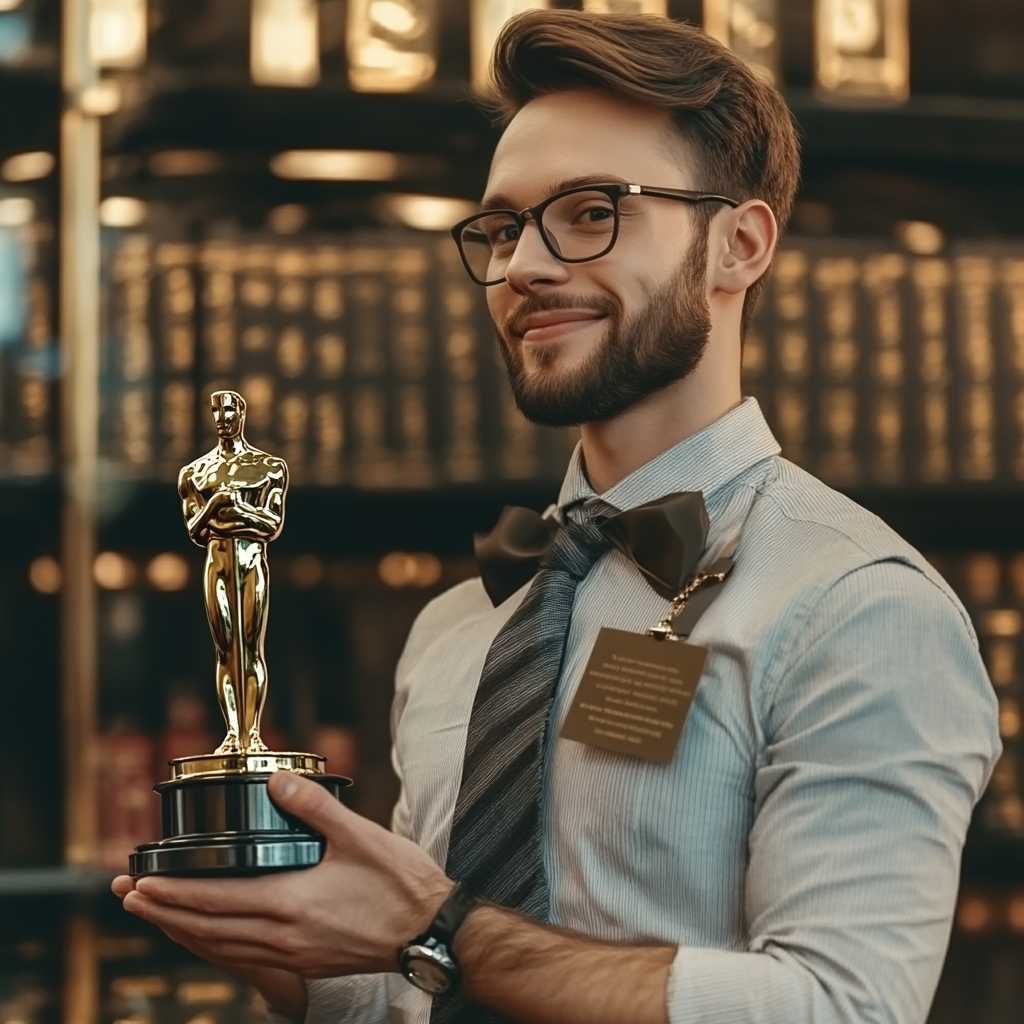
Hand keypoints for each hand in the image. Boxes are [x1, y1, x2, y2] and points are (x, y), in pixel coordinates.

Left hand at [112, 772, 453, 979]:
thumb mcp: (361, 836)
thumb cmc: (400, 886)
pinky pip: (244, 958)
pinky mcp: (305, 963)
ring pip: (221, 947)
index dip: (174, 894)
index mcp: (291, 903)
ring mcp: (293, 955)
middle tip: (128, 900)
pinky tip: (212, 936)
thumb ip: (316, 807)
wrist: (430, 933)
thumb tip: (277, 781)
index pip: (216, 900)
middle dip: (163, 913)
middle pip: (207, 929)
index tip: (141, 884)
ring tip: (157, 917)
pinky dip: (215, 946)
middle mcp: (283, 936)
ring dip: (183, 931)